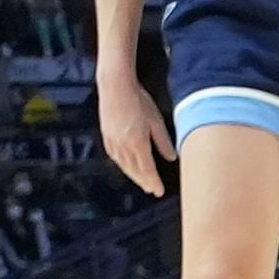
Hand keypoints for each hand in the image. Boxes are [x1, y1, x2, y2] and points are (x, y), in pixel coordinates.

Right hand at [96, 59, 164, 197]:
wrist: (115, 87)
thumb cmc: (138, 100)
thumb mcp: (156, 120)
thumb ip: (163, 141)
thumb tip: (172, 157)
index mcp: (138, 144)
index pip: (148, 170)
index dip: (154, 182)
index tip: (159, 191)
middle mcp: (124, 146)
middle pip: (135, 171)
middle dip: (144, 182)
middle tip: (151, 190)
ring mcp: (113, 142)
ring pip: (124, 166)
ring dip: (133, 176)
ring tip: (141, 181)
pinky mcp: (106, 136)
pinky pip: (115, 157)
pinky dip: (122, 165)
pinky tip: (125, 165)